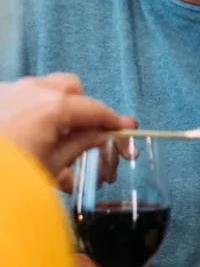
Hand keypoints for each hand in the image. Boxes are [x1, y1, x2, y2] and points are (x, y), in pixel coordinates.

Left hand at [0, 75, 133, 174]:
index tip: (121, 130)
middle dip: (80, 106)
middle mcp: (33, 90)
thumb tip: (101, 134)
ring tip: (49, 134)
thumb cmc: (13, 178)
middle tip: (80, 132)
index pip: (94, 109)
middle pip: (70, 88)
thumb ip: (82, 143)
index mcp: (54, 106)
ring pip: (43, 88)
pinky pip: (19, 95)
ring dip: (53, 105)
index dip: (111, 120)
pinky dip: (29, 108)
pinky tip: (22, 133)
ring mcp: (9, 90)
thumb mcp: (52, 165)